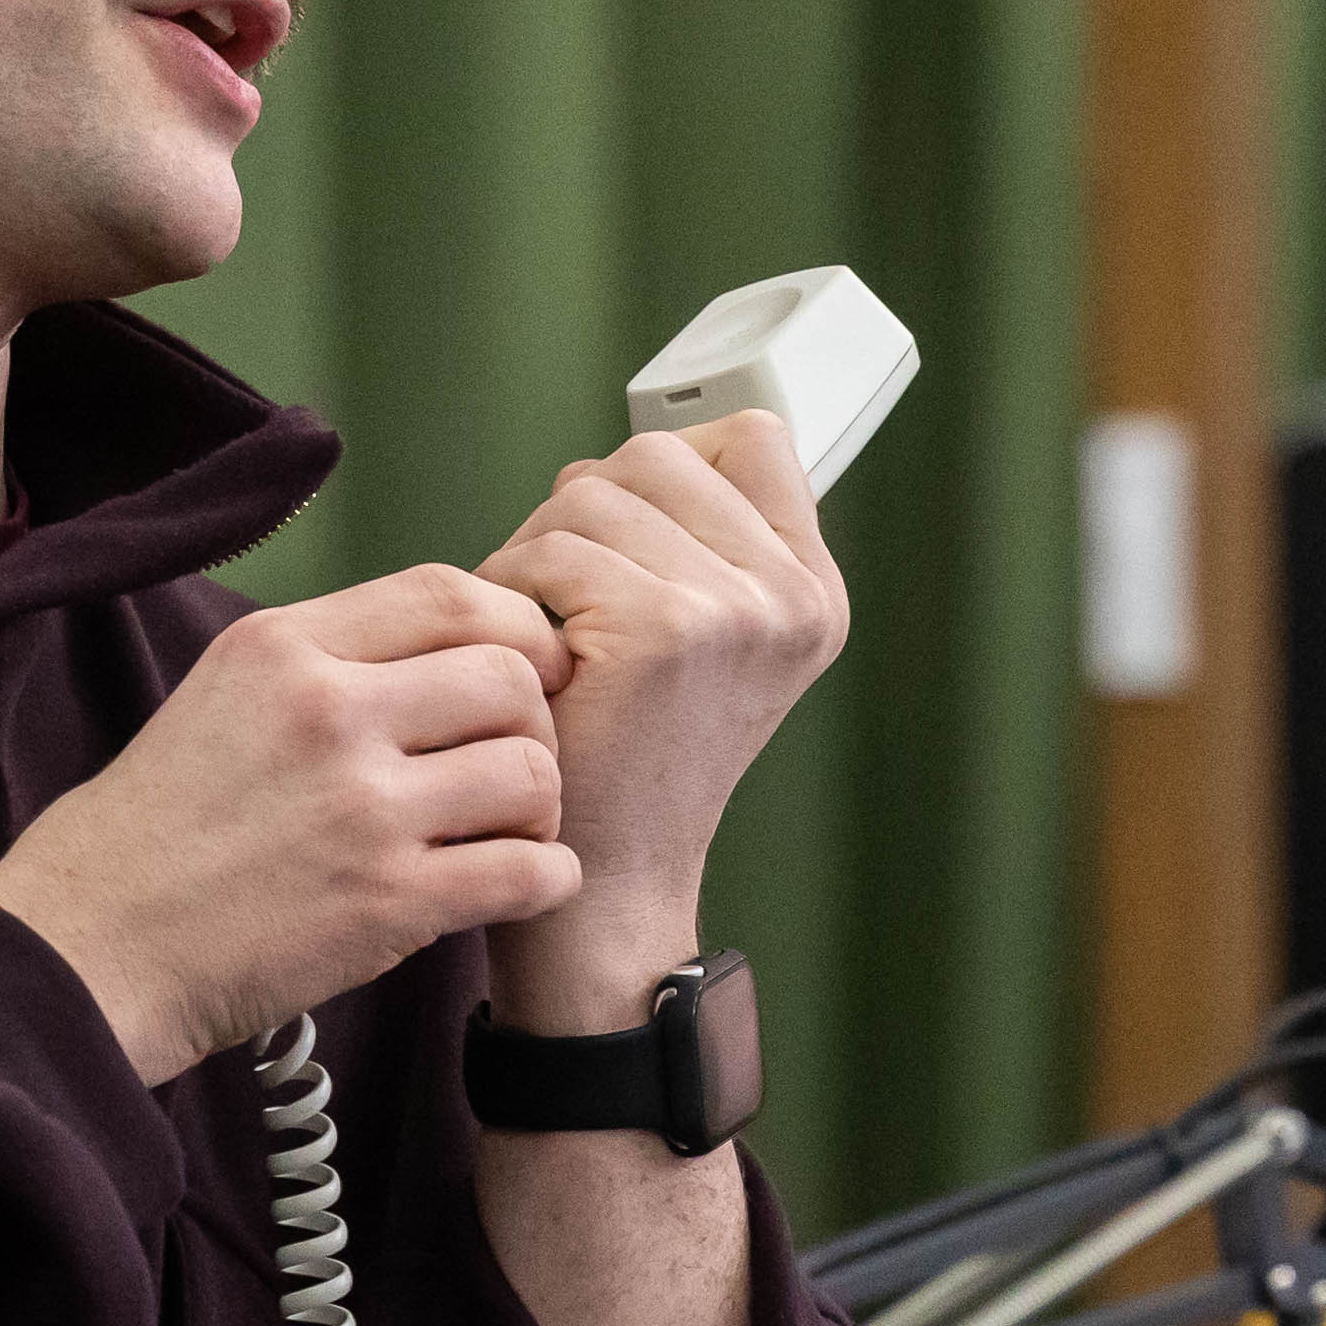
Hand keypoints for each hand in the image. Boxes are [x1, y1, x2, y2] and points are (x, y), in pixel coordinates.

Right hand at [0, 567, 581, 1085]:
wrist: (90, 949)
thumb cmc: (152, 834)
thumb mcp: (218, 697)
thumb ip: (323, 666)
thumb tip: (444, 655)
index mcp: (283, 648)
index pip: (450, 594)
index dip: (517, 629)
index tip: (528, 670)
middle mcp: (326, 712)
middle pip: (509, 677)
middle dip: (538, 722)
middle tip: (515, 767)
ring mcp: (360, 808)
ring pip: (531, 771)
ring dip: (541, 808)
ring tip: (509, 834)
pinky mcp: (387, 902)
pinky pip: (529, 871)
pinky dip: (547, 880)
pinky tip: (522, 887)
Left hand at [469, 411, 850, 1032]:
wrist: (606, 887)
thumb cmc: (625, 762)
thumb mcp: (702, 644)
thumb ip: (702, 543)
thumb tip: (652, 449)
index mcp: (813, 594)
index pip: (753, 438)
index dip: (669, 471)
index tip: (630, 538)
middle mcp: (792, 598)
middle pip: (659, 454)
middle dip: (588, 512)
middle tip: (567, 601)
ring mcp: (736, 610)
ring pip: (593, 492)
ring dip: (538, 552)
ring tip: (546, 634)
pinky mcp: (664, 629)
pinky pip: (551, 549)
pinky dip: (511, 594)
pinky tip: (531, 661)